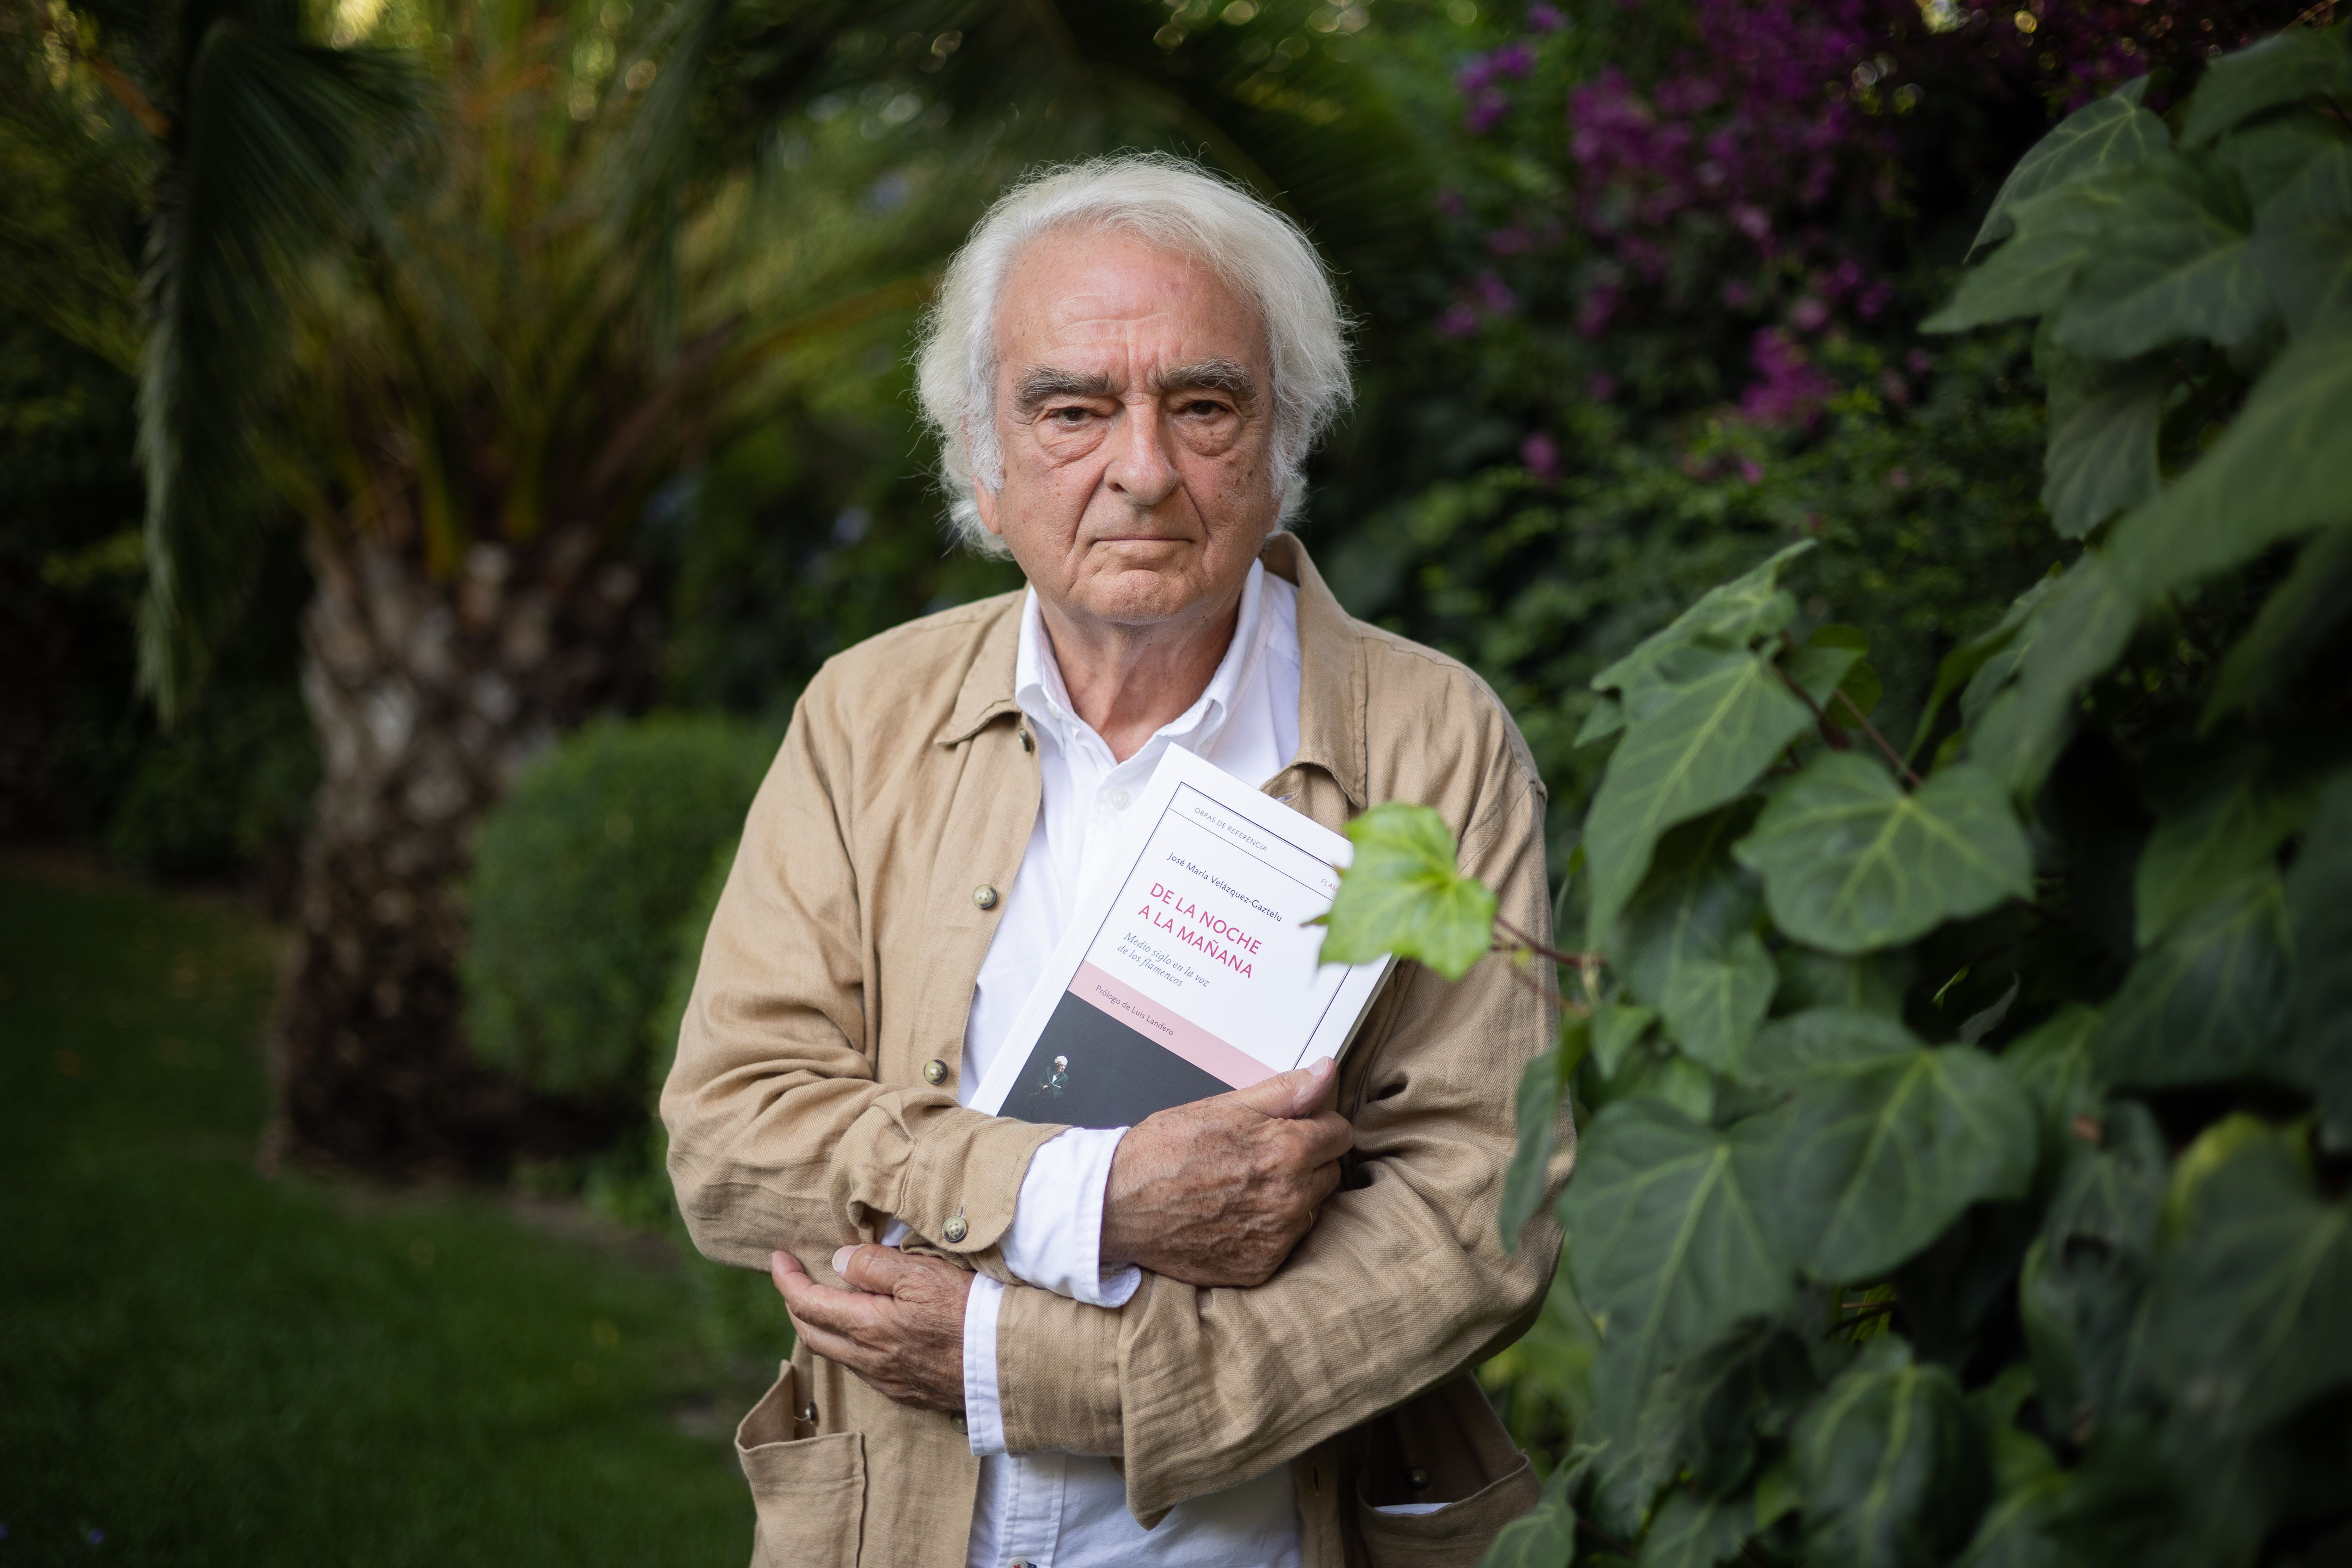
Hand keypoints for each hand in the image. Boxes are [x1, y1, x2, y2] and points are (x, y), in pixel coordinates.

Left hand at [769, 1245, 970, 1412]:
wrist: (1007, 1364)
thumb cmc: (969, 1313)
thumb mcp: (922, 1274)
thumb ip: (874, 1265)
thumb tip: (838, 1263)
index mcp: (867, 1327)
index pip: (807, 1303)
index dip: (786, 1279)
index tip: (778, 1257)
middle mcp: (868, 1360)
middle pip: (811, 1334)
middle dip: (794, 1304)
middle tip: (793, 1278)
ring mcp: (886, 1380)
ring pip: (836, 1353)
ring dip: (820, 1326)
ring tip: (824, 1300)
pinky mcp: (905, 1392)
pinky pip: (861, 1369)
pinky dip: (848, 1345)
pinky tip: (863, 1331)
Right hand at [1100, 1057, 1351, 1288]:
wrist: (1118, 1205)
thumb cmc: (1165, 1151)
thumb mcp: (1224, 1106)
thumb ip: (1285, 1091)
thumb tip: (1327, 1072)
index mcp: (1289, 1152)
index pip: (1340, 1134)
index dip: (1315, 1124)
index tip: (1291, 1127)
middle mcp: (1291, 1200)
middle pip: (1328, 1172)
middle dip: (1304, 1160)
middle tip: (1259, 1157)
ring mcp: (1277, 1238)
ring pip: (1308, 1209)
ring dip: (1288, 1197)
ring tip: (1242, 1187)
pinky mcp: (1260, 1267)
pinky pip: (1283, 1243)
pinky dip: (1266, 1230)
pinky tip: (1233, 1215)